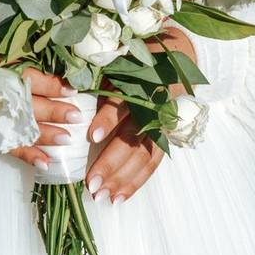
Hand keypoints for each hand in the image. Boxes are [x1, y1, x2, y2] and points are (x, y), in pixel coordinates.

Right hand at [0, 53, 83, 170]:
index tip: (73, 89)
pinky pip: (8, 147)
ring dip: (46, 136)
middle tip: (77, 117)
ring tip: (67, 140)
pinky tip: (45, 162)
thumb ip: (16, 57)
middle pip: (30, 106)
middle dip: (55, 113)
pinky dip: (27, 155)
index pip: (29, 79)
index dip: (52, 85)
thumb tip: (51, 53)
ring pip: (23, 128)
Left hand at [82, 25, 193, 203]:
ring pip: (145, 155)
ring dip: (124, 179)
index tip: (90, 135)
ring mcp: (163, 123)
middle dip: (112, 163)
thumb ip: (103, 81)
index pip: (122, 103)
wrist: (182, 56)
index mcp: (139, 83)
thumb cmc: (139, 59)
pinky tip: (120, 197)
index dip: (107, 120)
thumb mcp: (119, 62)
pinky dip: (137, 181)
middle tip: (91, 184)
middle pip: (133, 137)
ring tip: (103, 197)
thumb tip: (73, 98)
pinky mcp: (167, 135)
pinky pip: (153, 162)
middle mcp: (153, 106)